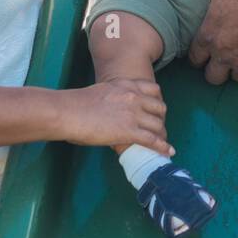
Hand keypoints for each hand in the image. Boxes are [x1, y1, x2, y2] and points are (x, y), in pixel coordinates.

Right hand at [57, 79, 172, 154]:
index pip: (153, 89)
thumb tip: (113, 110)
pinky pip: (153, 140)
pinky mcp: (130, 131)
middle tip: (156, 127)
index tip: (155, 109)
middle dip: (160, 118)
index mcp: (126, 85)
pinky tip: (168, 152)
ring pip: (158, 125)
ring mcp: (134, 114)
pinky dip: (163, 147)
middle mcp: (134, 97)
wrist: (69, 112)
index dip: (157, 100)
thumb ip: (114, 98)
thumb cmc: (76, 104)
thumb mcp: (102, 92)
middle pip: (160, 107)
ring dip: (162, 134)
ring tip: (162, 142)